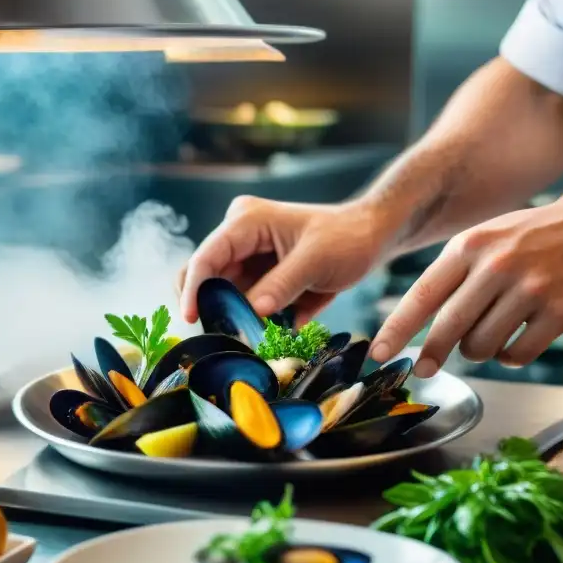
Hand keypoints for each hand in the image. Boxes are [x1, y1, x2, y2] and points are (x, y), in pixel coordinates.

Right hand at [177, 195, 380, 325]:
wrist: (371, 236)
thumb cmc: (347, 239)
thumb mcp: (316, 261)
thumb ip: (282, 285)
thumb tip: (253, 311)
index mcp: (246, 222)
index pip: (206, 257)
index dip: (193, 289)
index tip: (190, 319)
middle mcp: (239, 237)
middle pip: (204, 275)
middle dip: (207, 306)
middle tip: (218, 336)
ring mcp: (247, 256)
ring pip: (221, 293)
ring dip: (229, 317)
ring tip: (246, 340)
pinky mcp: (258, 276)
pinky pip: (242, 302)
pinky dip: (248, 319)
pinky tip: (267, 332)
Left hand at [370, 195, 562, 376]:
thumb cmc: (528, 239)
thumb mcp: (482, 240)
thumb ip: (450, 277)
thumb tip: (413, 327)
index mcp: (469, 247)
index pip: (422, 295)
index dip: (397, 329)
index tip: (378, 354)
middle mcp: (495, 266)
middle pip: (449, 327)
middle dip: (431, 353)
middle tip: (422, 369)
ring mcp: (529, 289)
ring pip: (482, 346)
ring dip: (479, 351)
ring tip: (492, 334)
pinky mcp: (559, 312)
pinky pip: (517, 355)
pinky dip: (510, 357)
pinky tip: (518, 340)